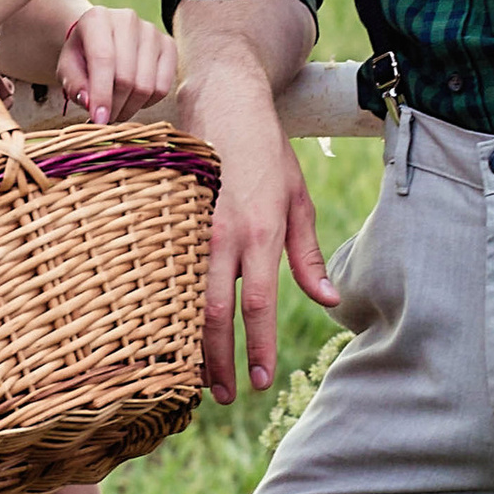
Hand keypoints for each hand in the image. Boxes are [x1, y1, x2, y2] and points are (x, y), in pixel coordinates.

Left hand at [53, 2, 175, 126]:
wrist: (102, 38)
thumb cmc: (82, 55)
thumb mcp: (67, 69)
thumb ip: (74, 85)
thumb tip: (90, 103)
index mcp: (97, 19)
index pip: (103, 60)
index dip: (102, 94)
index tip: (99, 120)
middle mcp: (128, 20)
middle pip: (127, 77)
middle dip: (115, 107)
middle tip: (105, 120)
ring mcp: (152, 31)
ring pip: (147, 86)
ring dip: (130, 108)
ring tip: (116, 111)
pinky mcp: (168, 46)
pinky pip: (163, 87)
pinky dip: (147, 103)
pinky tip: (134, 100)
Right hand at [179, 40, 338, 400]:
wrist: (221, 97)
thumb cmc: (266, 150)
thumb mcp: (299, 199)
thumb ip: (308, 255)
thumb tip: (330, 301)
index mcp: (261, 230)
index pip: (258, 302)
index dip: (257, 346)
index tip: (259, 381)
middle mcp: (223, 232)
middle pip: (213, 311)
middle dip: (219, 360)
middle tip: (226, 396)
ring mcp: (189, 224)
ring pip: (182, 297)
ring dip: (190, 343)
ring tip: (198, 379)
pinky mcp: (166, 216)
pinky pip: (164, 272)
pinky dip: (166, 308)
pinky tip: (169, 334)